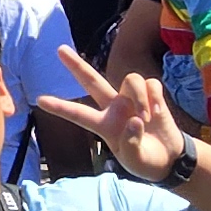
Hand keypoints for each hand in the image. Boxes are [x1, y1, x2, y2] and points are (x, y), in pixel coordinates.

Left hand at [33, 46, 187, 182]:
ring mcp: (132, 99)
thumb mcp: (136, 161)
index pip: (78, 115)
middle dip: (76, 65)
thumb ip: (132, 144)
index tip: (40, 100)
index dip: (60, 107)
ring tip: (146, 118)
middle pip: (92, 81)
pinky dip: (154, 96)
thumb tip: (134, 120)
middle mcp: (114, 107)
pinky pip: (150, 83)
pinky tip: (157, 112)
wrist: (170, 158)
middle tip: (59, 49)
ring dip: (141, 97)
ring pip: (131, 80)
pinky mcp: (151, 94)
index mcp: (104, 126)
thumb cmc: (146, 161)